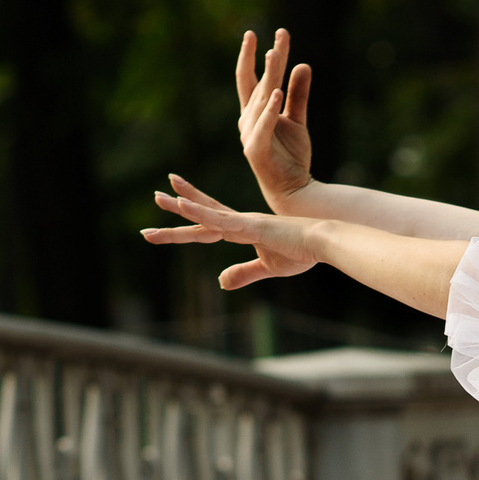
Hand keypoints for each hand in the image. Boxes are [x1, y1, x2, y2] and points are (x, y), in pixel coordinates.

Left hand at [142, 175, 319, 289]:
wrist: (322, 243)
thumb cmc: (301, 253)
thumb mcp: (267, 268)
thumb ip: (243, 273)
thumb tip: (220, 282)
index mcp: (243, 230)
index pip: (211, 222)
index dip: (192, 216)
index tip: (174, 207)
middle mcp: (239, 222)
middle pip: (203, 214)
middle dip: (178, 207)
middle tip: (156, 197)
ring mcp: (243, 222)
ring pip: (205, 214)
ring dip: (181, 207)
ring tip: (158, 198)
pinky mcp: (249, 226)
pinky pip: (219, 219)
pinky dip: (199, 212)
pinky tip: (182, 205)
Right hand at [234, 27, 315, 209]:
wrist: (294, 191)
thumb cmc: (292, 158)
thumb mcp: (297, 120)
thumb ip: (298, 94)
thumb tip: (302, 64)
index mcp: (255, 112)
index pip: (252, 78)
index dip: (256, 56)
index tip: (262, 33)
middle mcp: (248, 120)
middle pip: (258, 83)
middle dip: (266, 57)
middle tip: (279, 34)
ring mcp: (250, 135)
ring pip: (260, 100)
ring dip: (269, 76)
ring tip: (276, 54)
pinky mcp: (257, 150)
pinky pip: (263, 126)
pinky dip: (269, 110)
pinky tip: (277, 92)